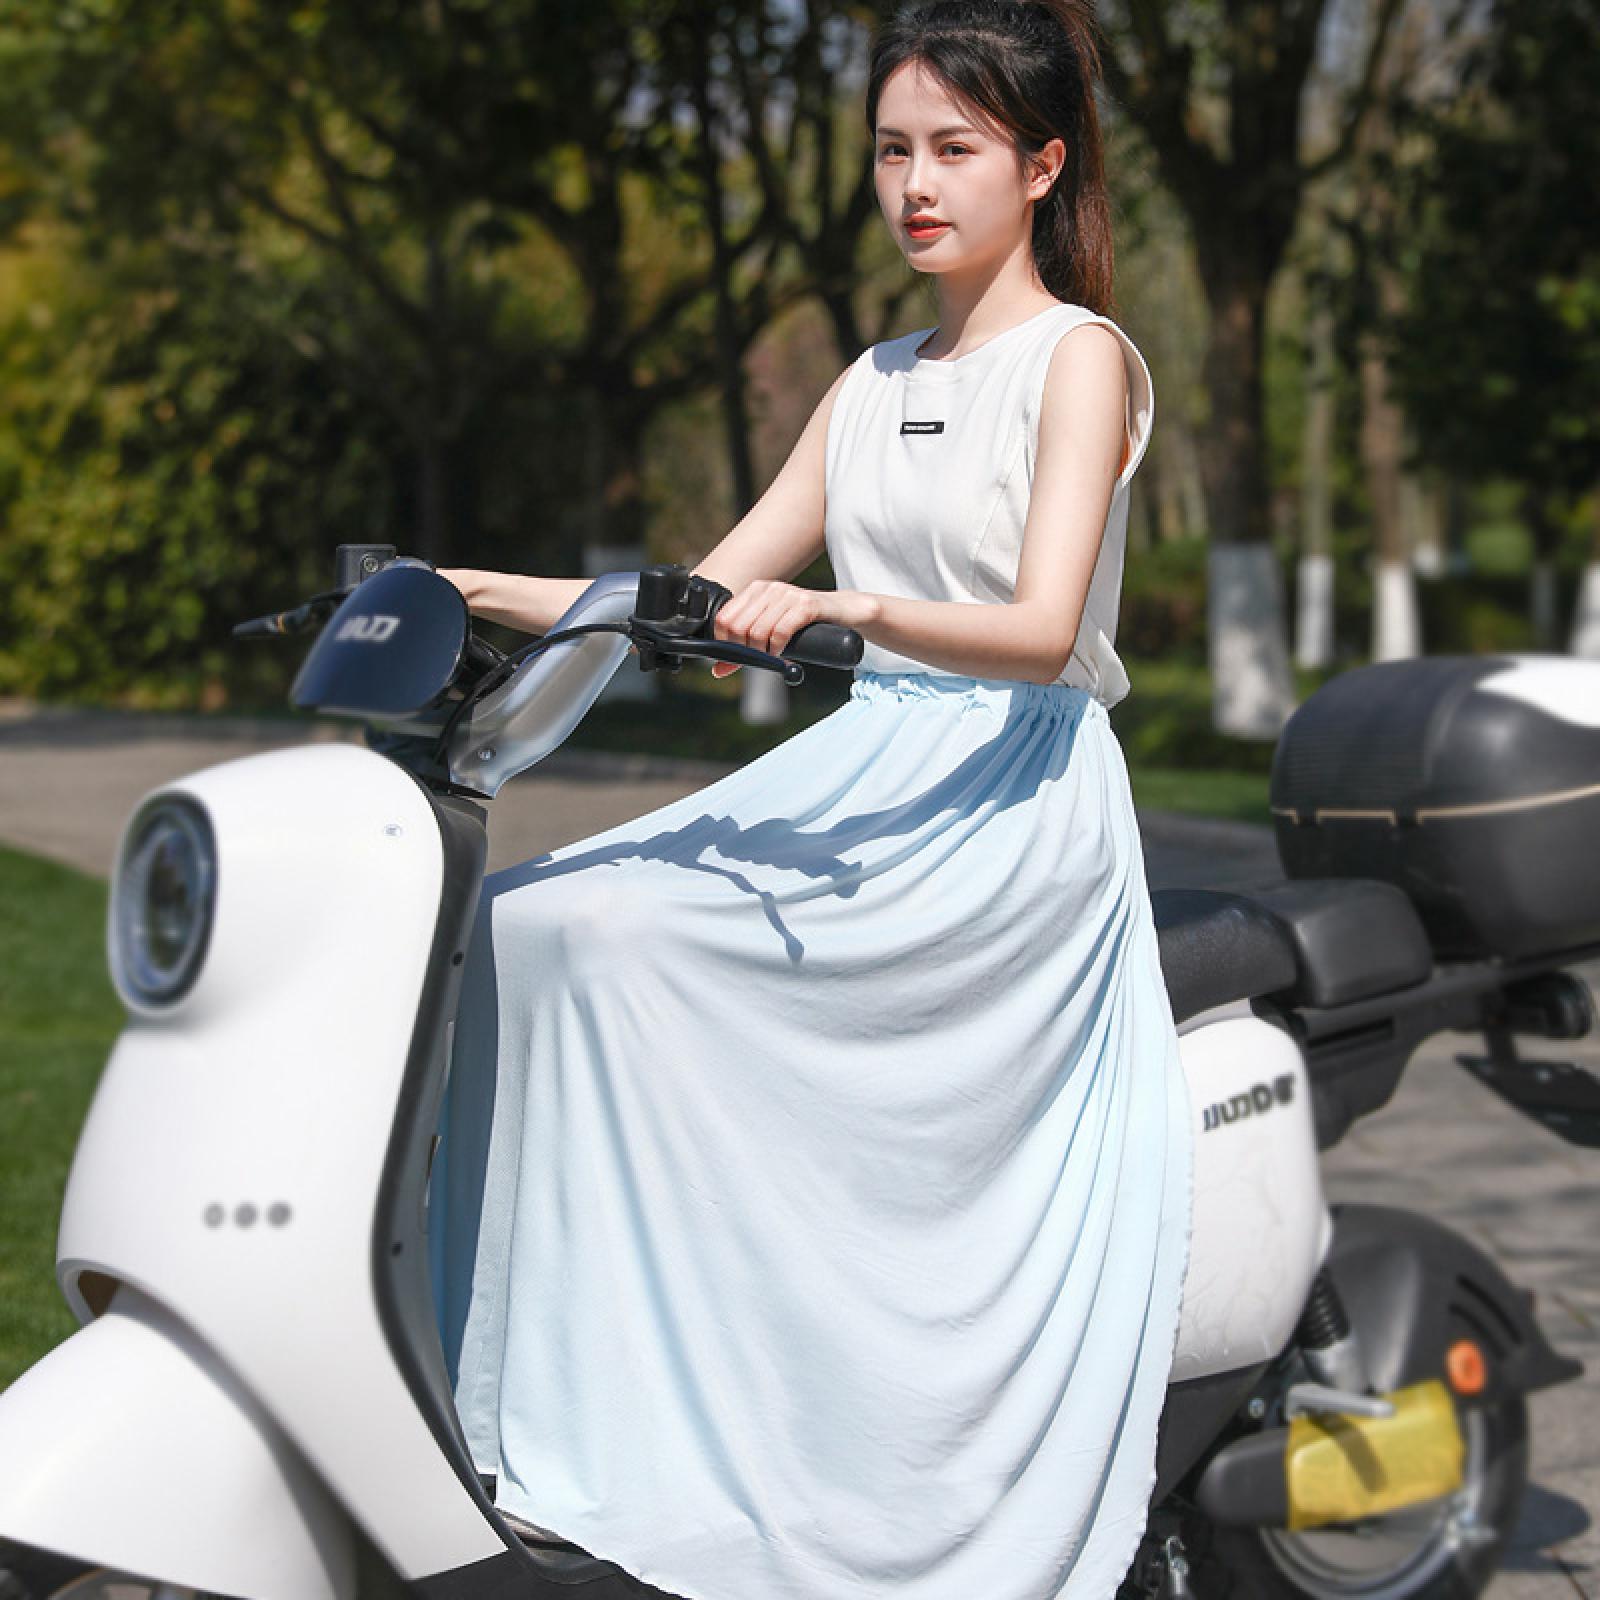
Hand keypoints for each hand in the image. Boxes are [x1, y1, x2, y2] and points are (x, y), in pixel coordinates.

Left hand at [708, 582, 876, 677]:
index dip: (725, 642)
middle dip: (744, 650)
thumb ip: (745, 647)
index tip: (736, 656)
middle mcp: (769, 589)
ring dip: (762, 652)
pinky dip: (777, 649)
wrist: (842, 610)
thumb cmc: (805, 623)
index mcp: (755, 591)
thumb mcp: (771, 631)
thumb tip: (718, 670)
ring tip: (772, 656)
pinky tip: (781, 653)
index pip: (724, 618)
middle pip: (738, 627)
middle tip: (757, 658)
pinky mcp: (806, 604)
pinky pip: (781, 631)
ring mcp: (787, 594)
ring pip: (758, 631)